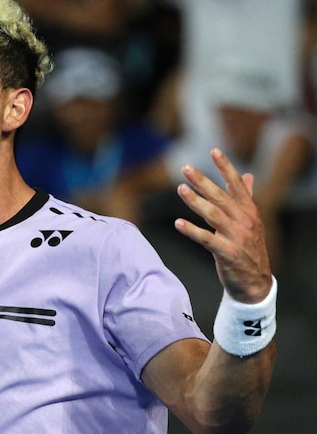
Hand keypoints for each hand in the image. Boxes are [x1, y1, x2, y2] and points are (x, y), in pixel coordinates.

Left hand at [174, 148, 272, 302]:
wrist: (254, 282)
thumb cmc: (247, 248)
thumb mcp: (250, 221)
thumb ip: (245, 198)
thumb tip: (247, 176)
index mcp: (249, 211)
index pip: (236, 185)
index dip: (225, 168)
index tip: (214, 151)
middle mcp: (244, 221)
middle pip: (221, 197)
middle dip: (203, 181)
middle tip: (185, 168)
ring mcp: (237, 237)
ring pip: (213, 215)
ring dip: (195, 201)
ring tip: (180, 189)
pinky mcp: (227, 253)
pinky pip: (207, 239)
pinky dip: (192, 231)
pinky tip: (178, 223)